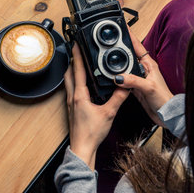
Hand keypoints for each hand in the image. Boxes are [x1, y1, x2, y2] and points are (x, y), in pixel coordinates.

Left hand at [64, 44, 128, 169]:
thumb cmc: (91, 133)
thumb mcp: (109, 113)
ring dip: (72, 71)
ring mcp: (71, 103)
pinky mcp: (72, 109)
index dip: (78, 55)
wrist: (82, 148)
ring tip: (79, 64)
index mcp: (80, 95)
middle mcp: (72, 97)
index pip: (78, 70)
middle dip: (73, 61)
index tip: (76, 44)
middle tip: (76, 51)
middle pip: (69, 73)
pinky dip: (75, 82)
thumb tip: (125, 86)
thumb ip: (118, 98)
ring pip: (68, 82)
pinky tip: (82, 84)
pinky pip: (71, 90)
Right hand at [114, 31, 172, 125]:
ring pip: (124, 67)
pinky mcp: (135, 87)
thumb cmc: (164, 99)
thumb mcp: (148, 87)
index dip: (129, 35)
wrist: (166, 114)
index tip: (122, 26)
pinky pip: (124, 79)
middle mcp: (143, 69)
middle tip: (110, 40)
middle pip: (128, 54)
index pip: (136, 45)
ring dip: (117, 63)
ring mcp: (139, 77)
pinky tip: (112, 77)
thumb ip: (133, 81)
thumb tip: (119, 77)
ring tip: (108, 56)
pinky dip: (118, 77)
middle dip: (120, 47)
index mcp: (149, 64)